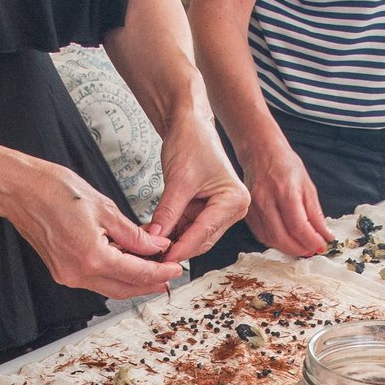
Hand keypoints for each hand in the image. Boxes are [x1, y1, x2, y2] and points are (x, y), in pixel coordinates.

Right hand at [0, 157, 185, 298]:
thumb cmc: (54, 190)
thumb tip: (155, 246)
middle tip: (169, 275)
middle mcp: (78, 273)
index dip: (161, 271)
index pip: (137, 272)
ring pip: (110, 288)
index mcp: (92, 257)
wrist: (19, 190)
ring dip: (132, 282)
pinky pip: (94, 280)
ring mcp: (67, 275)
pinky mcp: (61, 271)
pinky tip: (125, 263)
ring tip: (152, 270)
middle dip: (150, 284)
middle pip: (125, 289)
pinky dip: (113, 275)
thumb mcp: (104, 208)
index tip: (176, 268)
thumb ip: (133, 233)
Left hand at [146, 121, 250, 264]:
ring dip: (173, 241)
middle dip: (177, 247)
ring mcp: (220, 210)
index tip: (163, 259)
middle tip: (152, 256)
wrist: (190, 125)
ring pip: (194, 236)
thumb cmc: (192, 143)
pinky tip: (155, 234)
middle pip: (202, 239)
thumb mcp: (178, 180)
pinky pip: (189, 227)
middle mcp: (232, 208)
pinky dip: (172, 232)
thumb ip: (168, 212)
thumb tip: (156, 238)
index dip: (182, 247)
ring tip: (150, 245)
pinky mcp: (207, 210)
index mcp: (234, 199)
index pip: (205, 232)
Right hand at [236, 135, 331, 258]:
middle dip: (299, 249)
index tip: (322, 244)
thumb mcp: (307, 185)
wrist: (260, 152)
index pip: (298, 226)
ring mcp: (254, 207)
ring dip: (287, 248)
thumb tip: (325, 235)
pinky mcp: (247, 212)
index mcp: (285, 191)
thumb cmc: (285, 164)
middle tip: (312, 250)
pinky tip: (286, 240)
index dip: (311, 240)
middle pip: (282, 237)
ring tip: (301, 247)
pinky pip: (261, 235)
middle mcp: (266, 200)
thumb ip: (315, 213)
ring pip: (270, 239)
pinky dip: (275, 242)